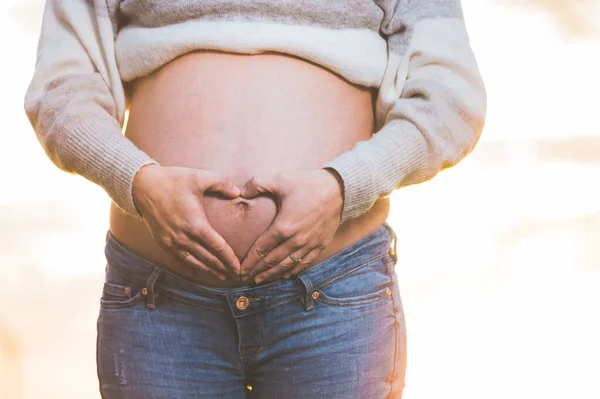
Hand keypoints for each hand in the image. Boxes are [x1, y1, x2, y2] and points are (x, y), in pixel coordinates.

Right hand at [132, 164, 241, 280]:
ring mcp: (171, 242)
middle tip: (235, 275)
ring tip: (220, 275)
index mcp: (196, 224)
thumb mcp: (199, 177)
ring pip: (194, 262)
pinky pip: (177, 260)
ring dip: (208, 270)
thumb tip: (238, 192)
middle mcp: (184, 237)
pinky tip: (196, 271)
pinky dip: (189, 267)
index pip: (218, 247)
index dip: (230, 259)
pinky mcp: (162, 242)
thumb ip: (222, 183)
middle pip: (208, 259)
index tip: (239, 268)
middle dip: (223, 268)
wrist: (142, 185)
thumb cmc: (172, 180)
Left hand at [239, 168, 343, 283]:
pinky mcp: (320, 245)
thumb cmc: (308, 183)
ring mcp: (309, 245)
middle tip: (245, 278)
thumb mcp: (280, 179)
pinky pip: (304, 263)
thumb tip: (240, 193)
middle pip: (272, 261)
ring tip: (260, 280)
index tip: (239, 269)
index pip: (261, 249)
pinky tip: (284, 275)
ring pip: (287, 266)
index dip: (249, 261)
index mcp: (284, 226)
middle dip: (257, 271)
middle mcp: (296, 240)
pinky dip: (292, 271)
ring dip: (272, 275)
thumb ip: (257, 184)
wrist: (339, 189)